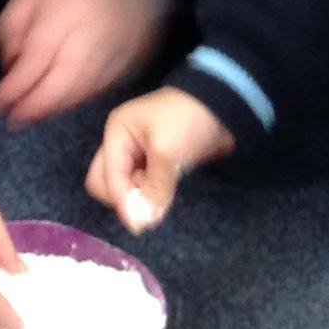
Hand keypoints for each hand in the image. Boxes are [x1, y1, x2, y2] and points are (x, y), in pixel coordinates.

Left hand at [0, 0, 172, 130]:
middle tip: (14, 121)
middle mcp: (88, 43)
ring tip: (35, 115)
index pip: (31, 68)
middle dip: (32, 109)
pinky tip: (65, 101)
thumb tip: (9, 65)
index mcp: (59, 21)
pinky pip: (103, 87)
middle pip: (57, 88)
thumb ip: (13, 27)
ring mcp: (114, 54)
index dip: (10, 92)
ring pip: (80, 93)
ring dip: (55, 108)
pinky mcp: (132, 59)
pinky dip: (80, 98)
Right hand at [85, 87, 234, 233]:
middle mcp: (122, 144)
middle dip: (124, 199)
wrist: (224, 103)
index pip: (105, 178)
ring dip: (139, 198)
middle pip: (106, 184)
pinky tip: (165, 195)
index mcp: (117, 133)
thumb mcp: (168, 150)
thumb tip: (142, 223)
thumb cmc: (189, 119)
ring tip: (162, 194)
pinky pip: (144, 186)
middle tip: (148, 204)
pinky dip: (151, 195)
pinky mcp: (157, 163)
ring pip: (126, 187)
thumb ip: (154, 187)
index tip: (142, 224)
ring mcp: (139, 154)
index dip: (122, 202)